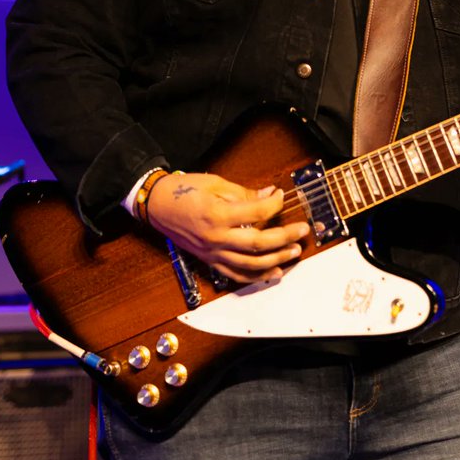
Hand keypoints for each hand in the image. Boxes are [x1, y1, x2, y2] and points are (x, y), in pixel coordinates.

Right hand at [145, 172, 309, 284]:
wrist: (157, 205)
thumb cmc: (183, 191)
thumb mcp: (215, 183)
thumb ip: (243, 193)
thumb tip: (268, 195)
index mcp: (218, 214)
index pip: (256, 212)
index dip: (273, 204)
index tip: (281, 197)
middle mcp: (216, 237)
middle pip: (258, 243)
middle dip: (284, 237)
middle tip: (302, 230)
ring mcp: (213, 252)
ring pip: (250, 264)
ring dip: (276, 260)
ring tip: (294, 252)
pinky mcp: (210, 261)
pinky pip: (236, 274)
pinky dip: (256, 276)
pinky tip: (273, 273)